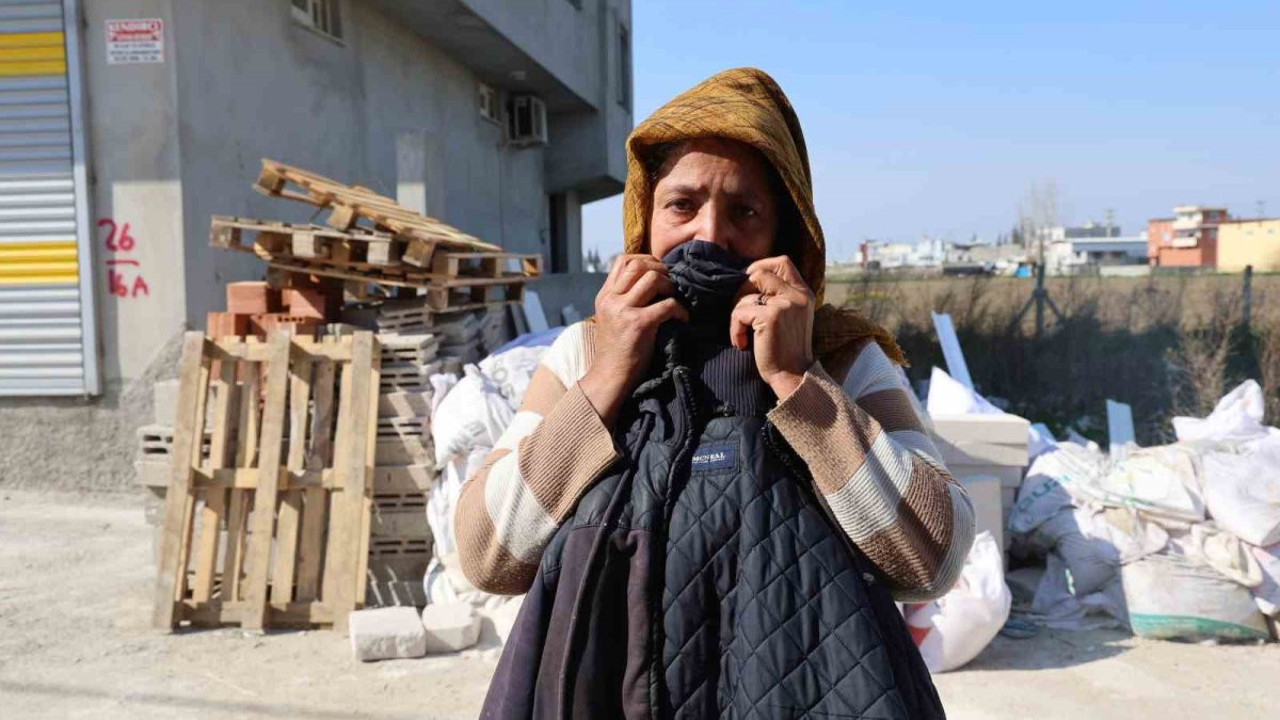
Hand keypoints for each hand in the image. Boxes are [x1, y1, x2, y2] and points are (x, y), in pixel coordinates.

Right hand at [580, 254, 688, 426]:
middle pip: (638, 264)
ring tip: (674, 299)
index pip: (622, 260)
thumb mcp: (610, 319)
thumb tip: (647, 283)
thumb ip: (622, 300)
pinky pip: (667, 305)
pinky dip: (680, 310)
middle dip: (660, 269)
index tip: (657, 272)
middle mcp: (611, 300)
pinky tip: (682, 319)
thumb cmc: (615, 351)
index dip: (644, 260)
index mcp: (604, 297)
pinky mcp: (638, 324)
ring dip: (670, 286)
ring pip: (652, 278)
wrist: (609, 377)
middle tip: (670, 284)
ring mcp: (624, 311)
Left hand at [731, 256, 814, 398]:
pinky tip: (741, 343)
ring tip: (741, 333)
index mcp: (804, 293)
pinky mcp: (771, 317)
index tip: (748, 285)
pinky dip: (735, 328)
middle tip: (739, 311)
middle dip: (742, 288)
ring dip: (736, 314)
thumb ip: (779, 297)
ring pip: (746, 293)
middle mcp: (798, 295)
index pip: (782, 262)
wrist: (793, 376)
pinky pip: (740, 312)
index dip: (760, 267)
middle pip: (761, 271)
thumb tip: (749, 278)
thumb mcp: (789, 317)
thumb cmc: (785, 349)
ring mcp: (785, 304)